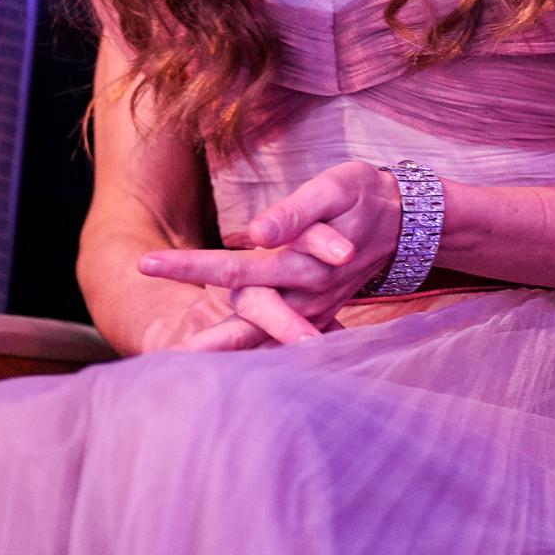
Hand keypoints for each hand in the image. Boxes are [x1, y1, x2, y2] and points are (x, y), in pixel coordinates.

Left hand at [138, 162, 404, 342]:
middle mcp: (306, 294)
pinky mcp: (319, 312)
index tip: (146, 263)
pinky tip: (226, 363)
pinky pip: (282, 339)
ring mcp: (315, 309)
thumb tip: (255, 235)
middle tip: (161, 354)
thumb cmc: (364, 195)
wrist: (408, 220)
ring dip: (225, 352)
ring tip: (182, 365)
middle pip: (245, 318)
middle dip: (204, 337)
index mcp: (301, 263)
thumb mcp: (334, 189)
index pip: (235, 268)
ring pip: (264, 337)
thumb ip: (295, 213)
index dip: (190, 266)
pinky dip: (256, 351)